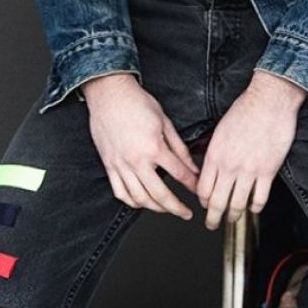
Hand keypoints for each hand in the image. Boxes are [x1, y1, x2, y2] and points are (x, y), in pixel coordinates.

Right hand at [82, 73, 199, 218]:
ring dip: (155, 208)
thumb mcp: (164, 122)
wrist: (110, 94)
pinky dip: (132, 202)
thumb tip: (192, 166)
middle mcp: (137, 161)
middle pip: (159, 194)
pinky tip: (141, 202)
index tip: (198, 191)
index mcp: (154, 148)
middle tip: (186, 212)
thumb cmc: (137, 103)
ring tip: (166, 209)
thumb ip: (179, 147)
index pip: (178, 174)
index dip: (191, 185)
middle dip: (176, 207)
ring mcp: (121, 165)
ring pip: (139, 198)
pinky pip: (120, 192)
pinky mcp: (109, 166)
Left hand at [197, 72, 306, 229]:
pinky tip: (254, 208)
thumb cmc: (245, 109)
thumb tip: (207, 164)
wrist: (269, 101)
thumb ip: (212, 149)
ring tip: (233, 219)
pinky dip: (255, 208)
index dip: (203, 201)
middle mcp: (230, 166)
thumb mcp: (220, 128)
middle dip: (213, 218)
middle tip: (212, 224)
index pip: (203, 189)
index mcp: (215, 154)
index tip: (206, 204)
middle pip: (217, 203)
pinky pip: (260, 198)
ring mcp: (249, 171)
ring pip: (238, 205)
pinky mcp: (268, 171)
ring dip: (234, 216)